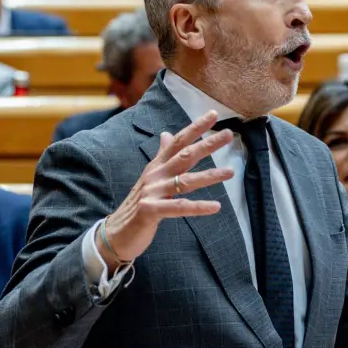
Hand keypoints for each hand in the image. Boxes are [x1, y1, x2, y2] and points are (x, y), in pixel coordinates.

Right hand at [97, 111, 234, 271]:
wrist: (117, 232)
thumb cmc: (139, 204)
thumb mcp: (151, 177)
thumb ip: (161, 156)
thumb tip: (166, 134)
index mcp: (157, 166)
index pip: (178, 142)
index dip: (195, 127)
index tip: (213, 114)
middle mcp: (155, 175)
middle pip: (184, 156)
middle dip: (207, 144)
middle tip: (228, 134)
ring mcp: (152, 192)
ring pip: (185, 181)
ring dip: (209, 176)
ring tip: (230, 172)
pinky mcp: (151, 210)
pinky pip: (179, 207)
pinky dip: (198, 207)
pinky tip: (216, 206)